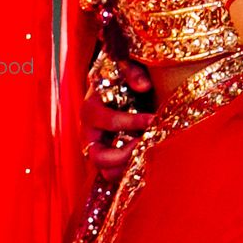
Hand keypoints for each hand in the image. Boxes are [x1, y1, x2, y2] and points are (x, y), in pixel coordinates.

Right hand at [81, 60, 154, 181]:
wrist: (118, 87)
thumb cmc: (122, 76)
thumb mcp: (126, 67)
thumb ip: (133, 72)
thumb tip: (144, 86)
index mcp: (90, 109)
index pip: (107, 121)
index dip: (131, 122)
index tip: (153, 119)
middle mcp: (89, 133)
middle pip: (98, 156)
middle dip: (124, 154)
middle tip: (146, 143)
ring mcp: (96, 149)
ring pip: (106, 171)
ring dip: (128, 166)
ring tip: (147, 151)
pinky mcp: (107, 158)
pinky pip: (114, 175)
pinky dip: (129, 171)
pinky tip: (146, 156)